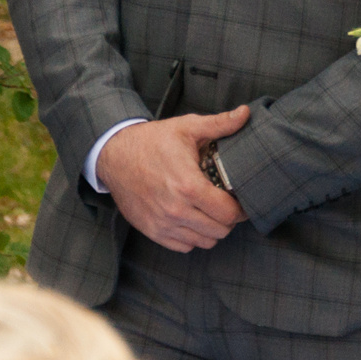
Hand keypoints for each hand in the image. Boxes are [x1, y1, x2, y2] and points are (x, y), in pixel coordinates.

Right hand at [98, 107, 250, 251]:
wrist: (114, 155)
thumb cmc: (152, 141)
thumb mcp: (187, 127)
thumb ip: (220, 124)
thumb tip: (246, 113)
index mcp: (188, 186)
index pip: (228, 213)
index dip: (240, 208)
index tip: (241, 200)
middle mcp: (176, 210)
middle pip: (220, 231)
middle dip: (228, 218)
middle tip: (227, 204)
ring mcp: (162, 223)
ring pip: (203, 242)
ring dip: (212, 229)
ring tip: (211, 212)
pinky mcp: (151, 231)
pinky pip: (183, 246)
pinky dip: (193, 237)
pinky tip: (193, 219)